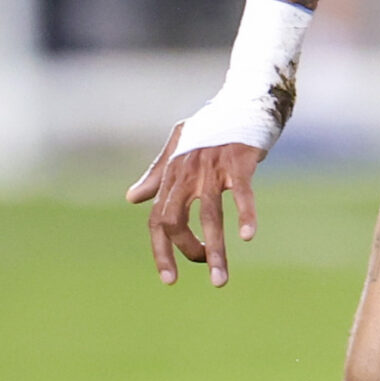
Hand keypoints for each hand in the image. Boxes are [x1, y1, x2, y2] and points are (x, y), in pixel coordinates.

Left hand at [126, 125, 263, 287]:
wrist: (245, 99)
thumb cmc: (212, 127)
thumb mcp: (179, 147)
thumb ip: (157, 174)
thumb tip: (132, 198)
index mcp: (173, 172)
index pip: (157, 219)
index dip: (161, 250)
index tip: (170, 279)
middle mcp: (188, 171)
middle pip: (175, 219)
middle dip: (186, 251)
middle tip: (204, 270)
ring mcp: (213, 166)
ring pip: (210, 215)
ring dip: (214, 251)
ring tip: (219, 280)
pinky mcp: (239, 161)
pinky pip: (241, 193)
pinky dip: (245, 215)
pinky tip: (248, 236)